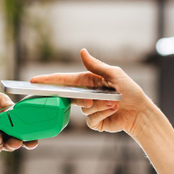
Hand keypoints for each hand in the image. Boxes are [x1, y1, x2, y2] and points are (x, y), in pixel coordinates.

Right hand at [29, 49, 154, 138]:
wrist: (139, 112)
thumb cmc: (130, 90)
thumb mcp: (114, 74)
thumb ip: (96, 66)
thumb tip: (82, 52)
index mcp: (88, 81)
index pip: (64, 80)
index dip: (48, 81)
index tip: (34, 81)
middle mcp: (87, 94)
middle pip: (70, 96)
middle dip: (82, 98)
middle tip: (93, 99)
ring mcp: (90, 109)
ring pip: (84, 108)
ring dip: (101, 105)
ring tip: (115, 102)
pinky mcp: (94, 121)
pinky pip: (91, 119)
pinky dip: (103, 113)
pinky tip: (113, 110)